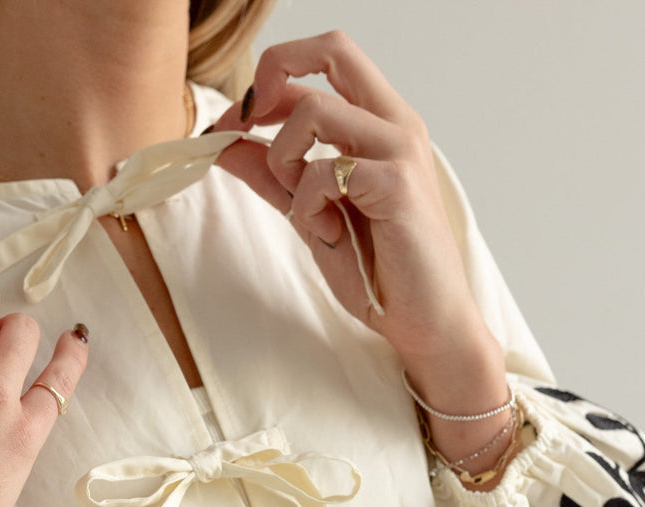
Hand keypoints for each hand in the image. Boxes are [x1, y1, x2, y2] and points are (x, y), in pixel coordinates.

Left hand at [205, 30, 492, 363]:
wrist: (421, 320)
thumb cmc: (376, 269)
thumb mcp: (309, 213)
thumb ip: (271, 175)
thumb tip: (223, 141)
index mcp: (378, 123)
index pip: (321, 64)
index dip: (265, 83)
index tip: (231, 125)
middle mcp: (394, 124)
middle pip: (332, 49)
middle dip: (271, 77)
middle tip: (242, 127)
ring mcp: (399, 149)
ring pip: (314, 110)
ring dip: (284, 159)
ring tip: (302, 207)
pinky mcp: (396, 184)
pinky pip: (323, 171)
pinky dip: (306, 204)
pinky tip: (326, 232)